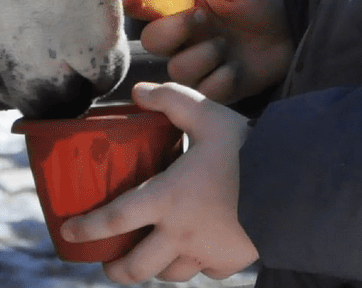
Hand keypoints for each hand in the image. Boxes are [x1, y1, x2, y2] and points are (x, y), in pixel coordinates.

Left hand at [60, 81, 258, 283]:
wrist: (293, 187)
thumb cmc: (245, 150)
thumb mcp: (206, 114)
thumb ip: (170, 99)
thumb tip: (138, 92)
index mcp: (167, 199)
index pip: (115, 219)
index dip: (87, 227)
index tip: (68, 230)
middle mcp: (180, 234)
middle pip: (136, 267)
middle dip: (115, 269)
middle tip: (107, 262)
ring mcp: (205, 252)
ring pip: (169, 274)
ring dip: (154, 268)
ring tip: (149, 258)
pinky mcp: (230, 260)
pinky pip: (205, 271)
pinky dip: (196, 264)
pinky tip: (197, 251)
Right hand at [141, 0, 293, 104]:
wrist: (292, 33)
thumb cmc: (261, 1)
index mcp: (181, 6)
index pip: (144, 5)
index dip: (130, 1)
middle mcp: (182, 36)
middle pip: (152, 41)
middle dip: (172, 31)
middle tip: (199, 18)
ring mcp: (197, 64)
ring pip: (177, 70)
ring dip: (203, 56)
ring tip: (227, 45)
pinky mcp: (213, 90)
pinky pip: (203, 92)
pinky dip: (221, 79)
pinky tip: (236, 68)